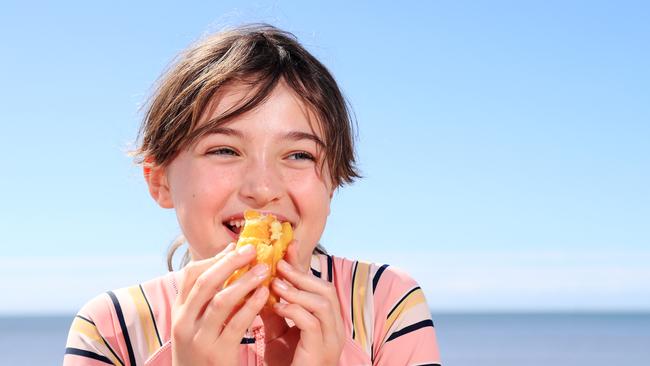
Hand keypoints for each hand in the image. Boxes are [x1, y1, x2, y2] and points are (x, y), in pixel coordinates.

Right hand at [171, 243, 269, 365]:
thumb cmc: (203, 351)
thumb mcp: (197, 323)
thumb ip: (211, 294)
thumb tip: (230, 252)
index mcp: (180, 312)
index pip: (190, 275)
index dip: (214, 258)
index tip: (237, 247)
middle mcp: (184, 323)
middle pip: (205, 282)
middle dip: (230, 263)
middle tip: (253, 250)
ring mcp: (200, 339)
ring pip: (221, 301)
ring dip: (245, 281)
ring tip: (264, 270)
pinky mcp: (218, 354)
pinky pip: (237, 324)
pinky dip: (252, 306)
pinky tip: (264, 294)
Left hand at [261, 244, 344, 365]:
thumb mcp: (277, 334)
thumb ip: (273, 311)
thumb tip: (260, 284)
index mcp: (327, 321)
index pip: (318, 285)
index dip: (303, 266)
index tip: (286, 248)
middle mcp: (335, 328)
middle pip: (326, 289)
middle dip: (301, 274)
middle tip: (278, 264)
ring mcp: (332, 340)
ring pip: (323, 302)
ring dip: (297, 290)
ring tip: (275, 284)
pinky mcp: (322, 351)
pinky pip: (313, 322)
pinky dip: (295, 310)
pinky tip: (278, 306)